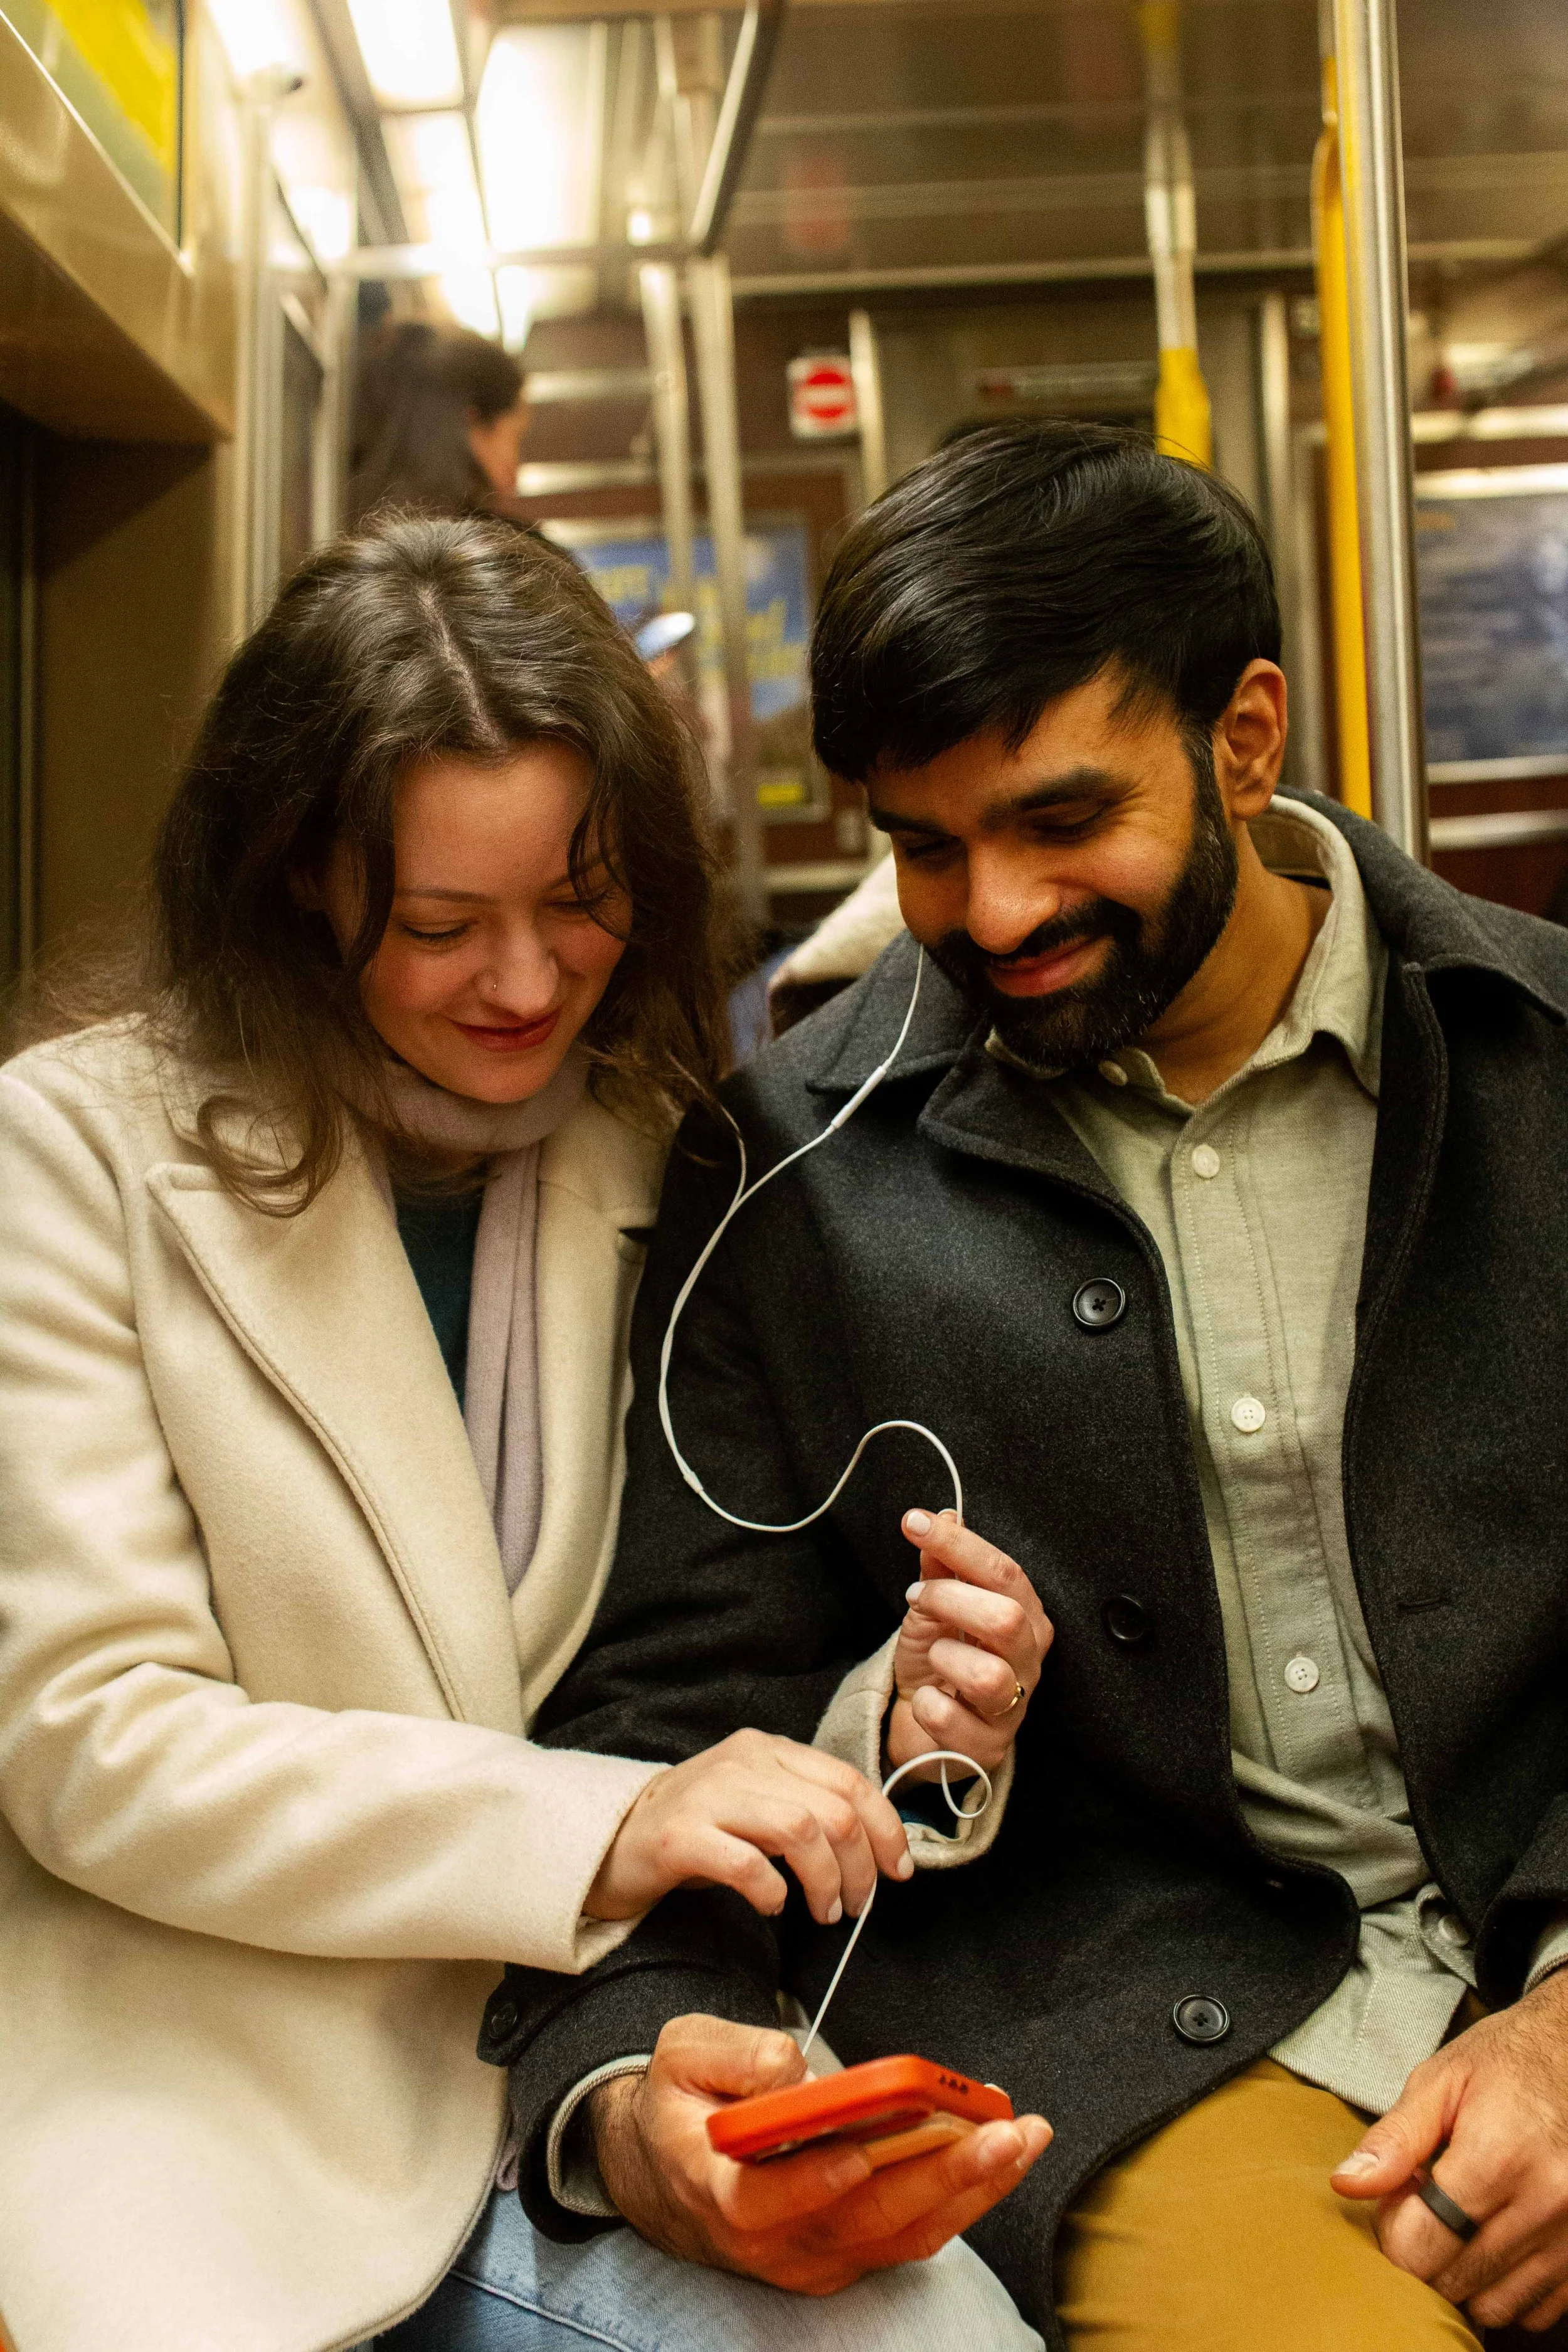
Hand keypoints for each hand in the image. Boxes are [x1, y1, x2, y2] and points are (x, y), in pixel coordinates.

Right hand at [585, 1730, 912, 1926]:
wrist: (615, 1838)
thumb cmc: (701, 1828)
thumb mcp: (759, 1802)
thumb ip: (809, 1808)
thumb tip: (876, 1846)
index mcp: (769, 1751)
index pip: (850, 1780)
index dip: (886, 1828)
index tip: (897, 1870)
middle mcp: (742, 1763)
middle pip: (833, 1809)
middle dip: (860, 1866)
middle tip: (856, 1905)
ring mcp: (708, 1796)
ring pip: (799, 1829)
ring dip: (825, 1880)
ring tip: (824, 1912)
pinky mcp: (679, 1836)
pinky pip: (745, 1863)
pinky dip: (772, 1891)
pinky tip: (772, 1905)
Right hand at [589, 2013, 1051, 2293]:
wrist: (671, 2172)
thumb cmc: (682, 2104)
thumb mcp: (683, 2054)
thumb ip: (731, 2055)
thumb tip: (794, 2068)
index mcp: (719, 2189)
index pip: (765, 2202)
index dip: (815, 2180)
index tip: (863, 2150)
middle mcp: (772, 2241)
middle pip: (864, 2220)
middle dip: (941, 2175)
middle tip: (1002, 2133)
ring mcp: (815, 2256)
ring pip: (903, 2234)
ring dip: (972, 2187)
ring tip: (1024, 2136)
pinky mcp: (848, 2254)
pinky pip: (912, 2235)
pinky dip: (962, 2194)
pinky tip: (1000, 2152)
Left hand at [887, 1510, 1052, 1779]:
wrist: (921, 1722)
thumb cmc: (937, 1659)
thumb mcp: (932, 1608)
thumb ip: (940, 1568)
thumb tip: (944, 1516)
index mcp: (1024, 1616)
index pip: (1005, 1573)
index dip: (960, 1544)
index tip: (915, 1522)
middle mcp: (1028, 1659)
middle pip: (1006, 1619)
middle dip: (951, 1600)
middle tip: (916, 1597)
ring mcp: (1013, 1706)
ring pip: (987, 1676)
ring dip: (944, 1656)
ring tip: (931, 1655)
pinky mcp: (990, 1747)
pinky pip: (955, 1723)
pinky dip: (929, 1705)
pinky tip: (925, 1698)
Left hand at [1331, 1967, 1567, 2330]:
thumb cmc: (1503, 2064)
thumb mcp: (1439, 2081)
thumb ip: (1394, 2138)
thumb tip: (1346, 2184)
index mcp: (1498, 2155)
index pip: (1420, 2248)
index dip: (1391, 2230)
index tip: (1398, 2197)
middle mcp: (1545, 2203)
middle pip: (1453, 2282)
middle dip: (1425, 2253)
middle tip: (1427, 2204)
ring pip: (1495, 2308)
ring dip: (1465, 2277)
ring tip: (1462, 2220)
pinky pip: (1537, 2310)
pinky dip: (1508, 2288)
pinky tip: (1497, 2238)